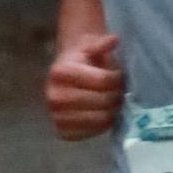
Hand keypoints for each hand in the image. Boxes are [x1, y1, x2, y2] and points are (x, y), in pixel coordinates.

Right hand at [46, 27, 123, 141]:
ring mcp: (56, 116)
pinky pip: (91, 132)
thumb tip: (113, 40)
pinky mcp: (62, 131)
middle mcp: (53, 95)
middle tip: (119, 90)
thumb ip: (101, 43)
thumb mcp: (91, 46)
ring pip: (99, 118)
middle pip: (102, 100)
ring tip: (113, 101)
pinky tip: (104, 113)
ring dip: (113, 110)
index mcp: (59, 72)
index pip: (102, 81)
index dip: (117, 78)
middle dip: (116, 95)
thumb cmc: (83, 60)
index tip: (118, 75)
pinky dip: (103, 124)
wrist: (66, 76)